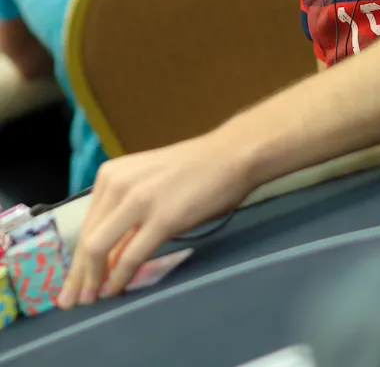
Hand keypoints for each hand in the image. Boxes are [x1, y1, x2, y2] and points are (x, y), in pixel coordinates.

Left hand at [57, 128, 252, 307]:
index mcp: (111, 174)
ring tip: (91, 300)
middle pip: (88, 239)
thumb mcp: (148, 184)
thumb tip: (109, 256)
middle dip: (78, 275)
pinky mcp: (162, 218)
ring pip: (100, 248)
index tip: (72, 281)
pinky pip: (131, 255)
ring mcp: (139, 200)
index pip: (86, 224)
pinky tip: (116, 290)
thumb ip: (126, 213)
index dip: (77, 258)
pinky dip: (120, 277)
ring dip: (93, 280)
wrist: (230, 155)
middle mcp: (118, 184)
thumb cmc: (194, 170)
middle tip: (72, 301)